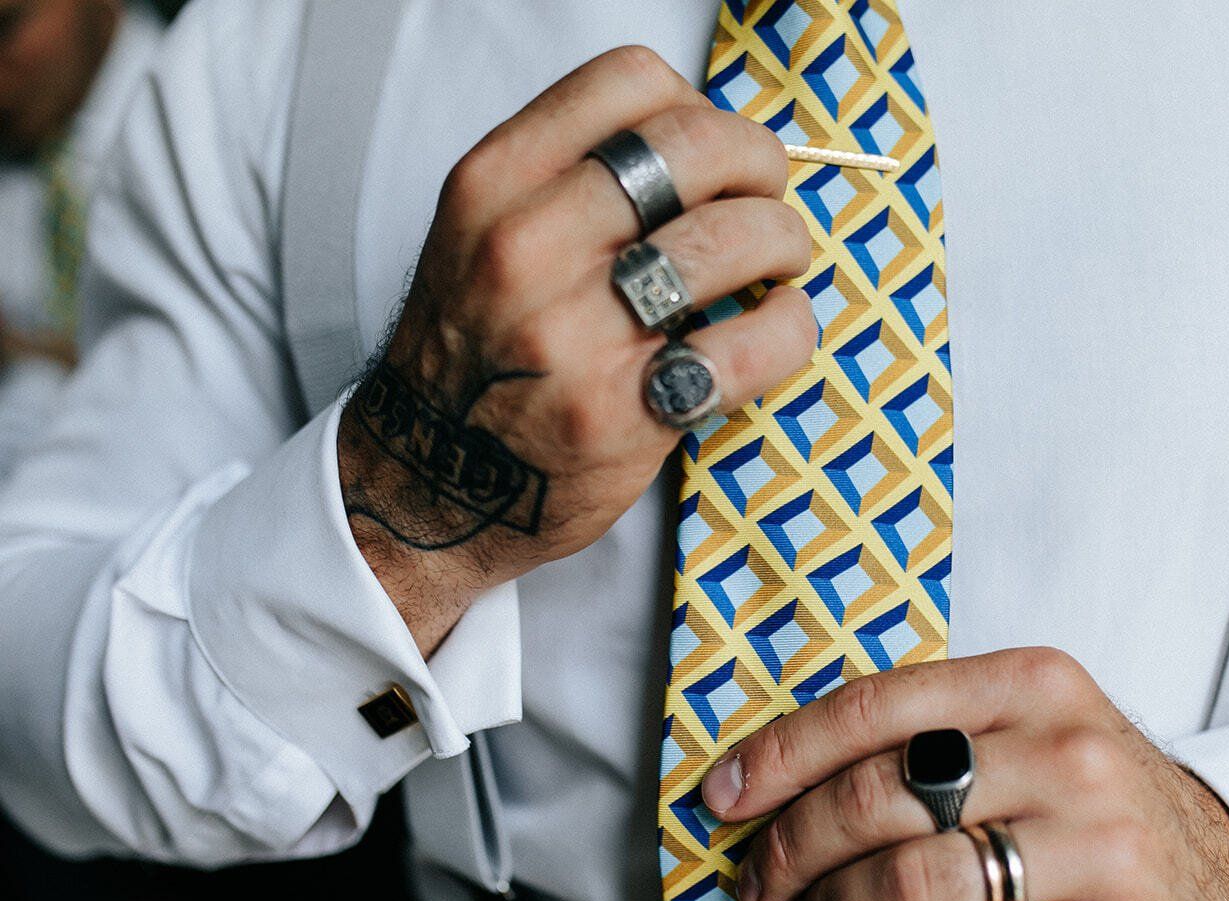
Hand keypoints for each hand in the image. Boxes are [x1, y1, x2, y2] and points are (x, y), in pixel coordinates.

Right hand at [337, 47, 814, 651]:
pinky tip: (773, 328)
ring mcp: (574, 332)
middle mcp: (526, 246)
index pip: (630, 80)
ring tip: (776, 267)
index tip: (711, 154)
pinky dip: (790, 328)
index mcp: (494, 184)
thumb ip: (575, 178)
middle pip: (698, 145)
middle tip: (768, 201)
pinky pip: (754, 342)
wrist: (430, 484)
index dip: (698, 107)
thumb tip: (712, 142)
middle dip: (761, 165)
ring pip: (735, 238)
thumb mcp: (485, 233)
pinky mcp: (625, 411)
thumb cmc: (479, 355)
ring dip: (784, 244)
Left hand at [702, 648, 1228, 900]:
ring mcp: (1100, 845)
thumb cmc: (1096, 803)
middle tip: (762, 880)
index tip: (725, 798)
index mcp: (1033, 684)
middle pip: (877, 798)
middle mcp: (1068, 752)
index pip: (874, 708)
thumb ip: (926, 736)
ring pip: (910, 884)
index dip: (781, 757)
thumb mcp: (1030, 732)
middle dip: (791, 847)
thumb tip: (778, 778)